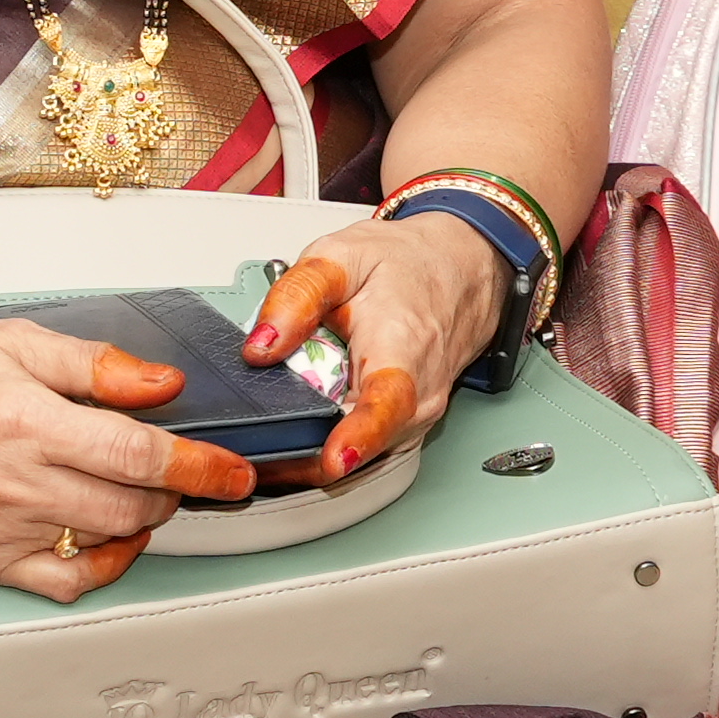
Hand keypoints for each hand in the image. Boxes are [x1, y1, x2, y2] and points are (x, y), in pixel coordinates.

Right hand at [0, 316, 249, 601]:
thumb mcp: (16, 342)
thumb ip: (97, 365)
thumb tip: (161, 384)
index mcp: (22, 421)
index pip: (137, 454)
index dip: (197, 464)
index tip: (230, 469)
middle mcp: (8, 483)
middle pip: (129, 504)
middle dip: (174, 490)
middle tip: (182, 471)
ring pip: (103, 541)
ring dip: (143, 520)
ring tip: (142, 491)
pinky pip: (62, 583)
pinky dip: (102, 566)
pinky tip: (111, 540)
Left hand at [244, 210, 496, 471]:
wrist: (462, 270)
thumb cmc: (408, 265)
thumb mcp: (340, 258)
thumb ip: (296, 298)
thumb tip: (259, 348)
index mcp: (402, 349)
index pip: (387, 405)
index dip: (359, 437)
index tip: (334, 460)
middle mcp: (418, 397)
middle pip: (356, 444)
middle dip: (303, 445)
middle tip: (256, 424)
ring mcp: (416, 418)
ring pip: (355, 455)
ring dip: (312, 443)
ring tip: (282, 409)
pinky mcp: (408, 428)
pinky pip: (361, 447)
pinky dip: (328, 436)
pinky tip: (310, 410)